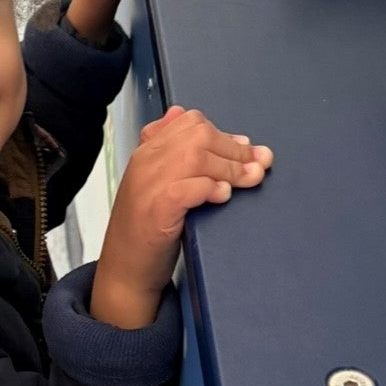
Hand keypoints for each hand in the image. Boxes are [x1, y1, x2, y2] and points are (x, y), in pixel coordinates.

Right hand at [91, 107, 272, 327]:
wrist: (124, 271)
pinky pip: (190, 186)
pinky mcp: (157, 208)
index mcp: (145, 153)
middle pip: (198, 136)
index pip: (188, 123)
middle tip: (260, 163)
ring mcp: (148, 185)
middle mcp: (145, 163)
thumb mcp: (153, 184)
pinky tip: (224, 195)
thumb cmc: (143, 232)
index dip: (224, 133)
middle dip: (235, 149)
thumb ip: (167, 152)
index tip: (247, 149)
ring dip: (232, 167)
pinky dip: (212, 187)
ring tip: (252, 179)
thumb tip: (181, 114)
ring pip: (198, 156)